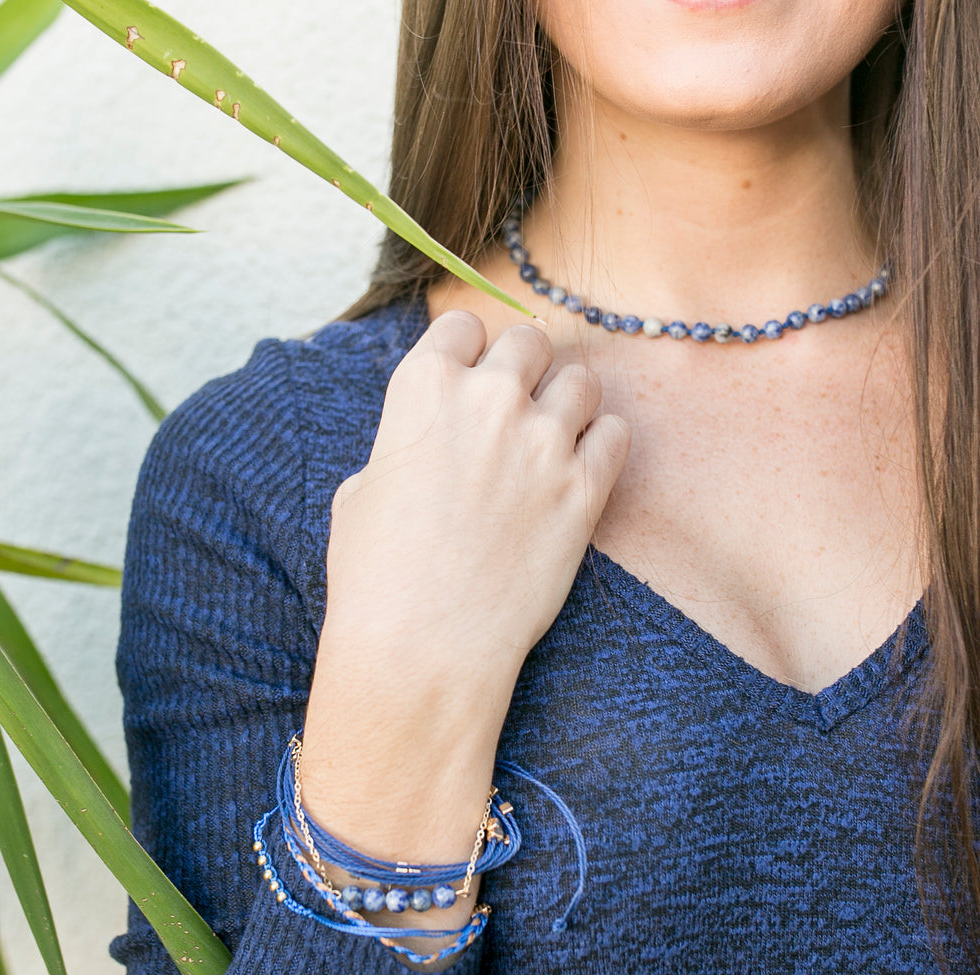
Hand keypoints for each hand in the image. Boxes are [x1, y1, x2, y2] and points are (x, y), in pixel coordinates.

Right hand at [299, 309, 629, 864]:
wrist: (422, 646)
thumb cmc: (376, 575)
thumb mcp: (364, 486)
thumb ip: (407, 439)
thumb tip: (430, 434)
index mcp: (423, 386)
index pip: (464, 323)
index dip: (470, 351)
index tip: (472, 377)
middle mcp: (488, 399)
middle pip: (530, 342)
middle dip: (525, 369)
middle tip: (518, 408)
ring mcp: (543, 441)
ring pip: (582, 380)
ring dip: (570, 402)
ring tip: (555, 439)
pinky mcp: (586, 489)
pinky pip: (615, 432)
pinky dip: (603, 443)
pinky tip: (582, 469)